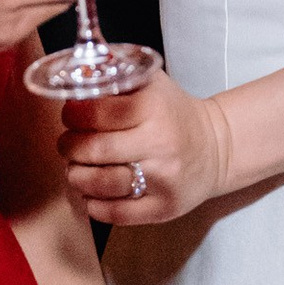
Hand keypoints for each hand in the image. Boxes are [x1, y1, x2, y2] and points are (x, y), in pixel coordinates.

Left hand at [60, 69, 233, 225]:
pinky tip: (92, 193)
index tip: (70, 117)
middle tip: (68, 145)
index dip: (73, 115)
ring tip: (76, 169)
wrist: (215, 148)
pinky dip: (94, 204)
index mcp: (154, 109)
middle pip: (94, 150)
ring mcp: (163, 180)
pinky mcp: (163, 208)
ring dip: (77, 177)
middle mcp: (160, 145)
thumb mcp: (151, 84)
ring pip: (100, 184)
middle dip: (69, 147)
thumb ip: (115, 75)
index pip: (96, 113)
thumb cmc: (173, 114)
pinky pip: (115, 213)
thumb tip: (77, 70)